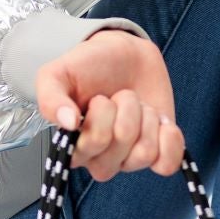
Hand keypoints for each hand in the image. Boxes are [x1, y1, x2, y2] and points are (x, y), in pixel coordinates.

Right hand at [35, 29, 185, 182]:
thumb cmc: (87, 67)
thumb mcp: (57, 74)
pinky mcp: (156, 154)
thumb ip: (50, 98)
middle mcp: (99, 159)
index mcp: (72, 147)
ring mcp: (129, 159)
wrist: (122, 54)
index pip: (94, 144)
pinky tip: (161, 122)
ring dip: (146, 118)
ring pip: (146, 153)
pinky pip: (168, 164)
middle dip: (126, 110)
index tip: (98, 99)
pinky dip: (169, 139)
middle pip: (122, 145)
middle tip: (118, 98)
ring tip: (136, 105)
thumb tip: (67, 123)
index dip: (102, 116)